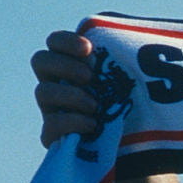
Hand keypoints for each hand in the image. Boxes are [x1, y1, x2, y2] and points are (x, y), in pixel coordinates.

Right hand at [32, 29, 182, 182]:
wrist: (141, 152)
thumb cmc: (140, 109)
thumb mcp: (139, 81)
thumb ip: (131, 56)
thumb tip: (139, 31)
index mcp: (77, 66)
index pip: (56, 43)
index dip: (65, 41)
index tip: (89, 47)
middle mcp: (61, 85)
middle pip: (41, 61)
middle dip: (64, 65)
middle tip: (90, 76)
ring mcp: (56, 111)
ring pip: (44, 92)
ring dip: (70, 94)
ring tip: (95, 104)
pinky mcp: (58, 138)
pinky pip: (50, 127)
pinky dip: (72, 122)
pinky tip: (93, 125)